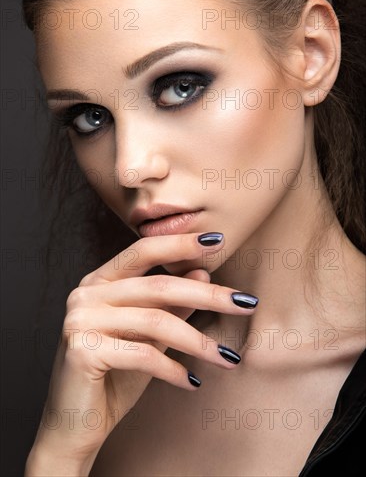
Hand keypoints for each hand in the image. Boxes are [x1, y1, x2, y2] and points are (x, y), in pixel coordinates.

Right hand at [26, 232, 256, 474]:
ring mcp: (80, 320)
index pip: (143, 250)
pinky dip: (174, 370)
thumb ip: (171, 305)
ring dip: (199, 342)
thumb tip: (202, 273)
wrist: (75, 427)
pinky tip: (193, 383)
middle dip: (209, 295)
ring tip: (228, 358)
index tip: (219, 241)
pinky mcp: (82, 349)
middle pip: (158, 286)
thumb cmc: (113, 377)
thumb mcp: (149, 337)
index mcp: (98, 281)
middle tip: (247, 303)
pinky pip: (144, 354)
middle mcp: (85, 294)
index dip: (181, 243)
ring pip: (156, 321)